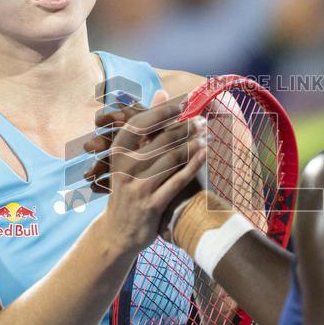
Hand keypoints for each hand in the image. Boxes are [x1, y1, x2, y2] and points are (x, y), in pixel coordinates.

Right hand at [96, 91, 207, 255]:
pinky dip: (193, 165)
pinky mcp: (152, 205)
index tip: (181, 104)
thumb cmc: (129, 188)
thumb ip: (147, 126)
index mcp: (117, 153)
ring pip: (171, 159)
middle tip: (201, 120)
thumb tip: (162, 92)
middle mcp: (125, 169)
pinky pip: (177, 180)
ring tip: (206, 135)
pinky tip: (205, 154)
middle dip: (184, 127)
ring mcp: (138, 188)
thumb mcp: (130, 158)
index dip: (162, 112)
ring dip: (192, 144)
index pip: (140, 124)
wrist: (118, 232)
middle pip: (160, 140)